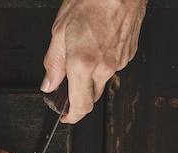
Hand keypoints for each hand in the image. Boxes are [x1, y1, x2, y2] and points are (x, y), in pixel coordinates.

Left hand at [41, 0, 146, 122]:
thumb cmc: (91, 1)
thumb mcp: (59, 32)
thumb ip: (53, 63)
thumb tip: (49, 83)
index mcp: (83, 64)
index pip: (80, 106)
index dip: (71, 117)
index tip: (65, 117)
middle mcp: (104, 67)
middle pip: (91, 97)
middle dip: (78, 95)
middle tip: (68, 81)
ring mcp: (119, 62)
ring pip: (102, 81)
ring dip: (91, 77)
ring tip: (83, 50)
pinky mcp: (129, 54)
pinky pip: (113, 67)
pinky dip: (103, 63)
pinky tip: (97, 44)